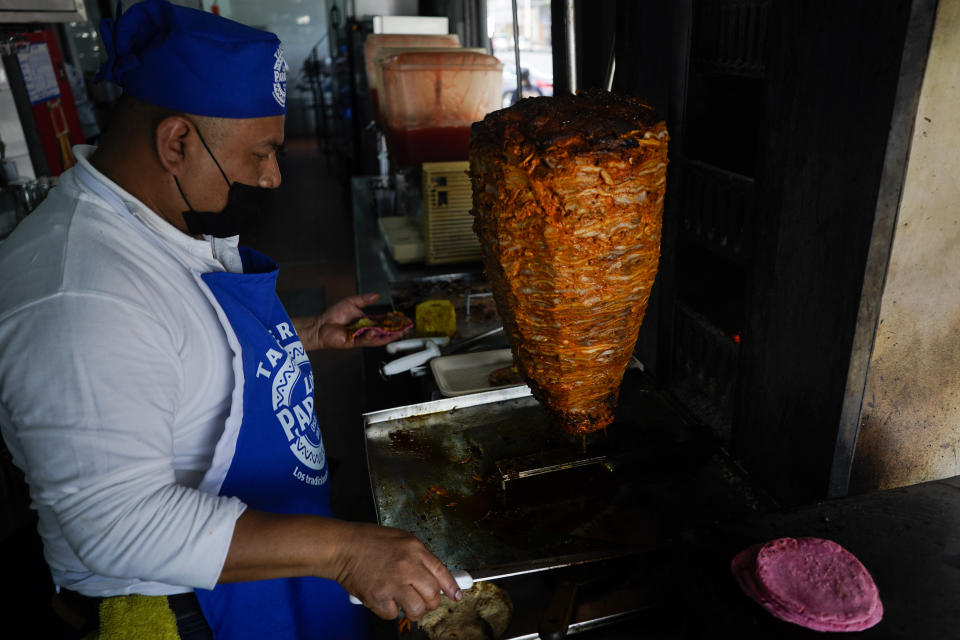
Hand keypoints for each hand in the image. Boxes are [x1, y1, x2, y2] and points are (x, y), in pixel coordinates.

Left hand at [292, 293, 401, 349]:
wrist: (321, 325)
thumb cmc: (334, 315)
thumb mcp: (352, 302)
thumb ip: (365, 299)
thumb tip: (377, 295)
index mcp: (367, 321)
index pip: (384, 321)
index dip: (394, 321)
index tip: (403, 319)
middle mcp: (366, 330)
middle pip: (384, 331)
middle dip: (396, 331)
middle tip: (405, 328)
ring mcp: (361, 337)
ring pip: (378, 338)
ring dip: (387, 336)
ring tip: (397, 332)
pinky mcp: (355, 343)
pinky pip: (366, 341)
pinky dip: (371, 336)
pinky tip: (375, 332)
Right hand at [333, 522, 461, 620]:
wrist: (342, 547)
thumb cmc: (368, 541)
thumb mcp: (401, 539)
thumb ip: (418, 556)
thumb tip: (432, 576)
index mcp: (415, 549)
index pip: (441, 572)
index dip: (451, 587)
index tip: (456, 595)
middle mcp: (407, 566)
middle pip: (432, 595)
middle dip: (431, 602)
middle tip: (423, 601)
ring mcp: (393, 583)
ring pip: (417, 610)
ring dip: (413, 611)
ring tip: (405, 604)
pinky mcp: (378, 597)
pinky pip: (393, 614)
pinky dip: (390, 611)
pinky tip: (384, 599)